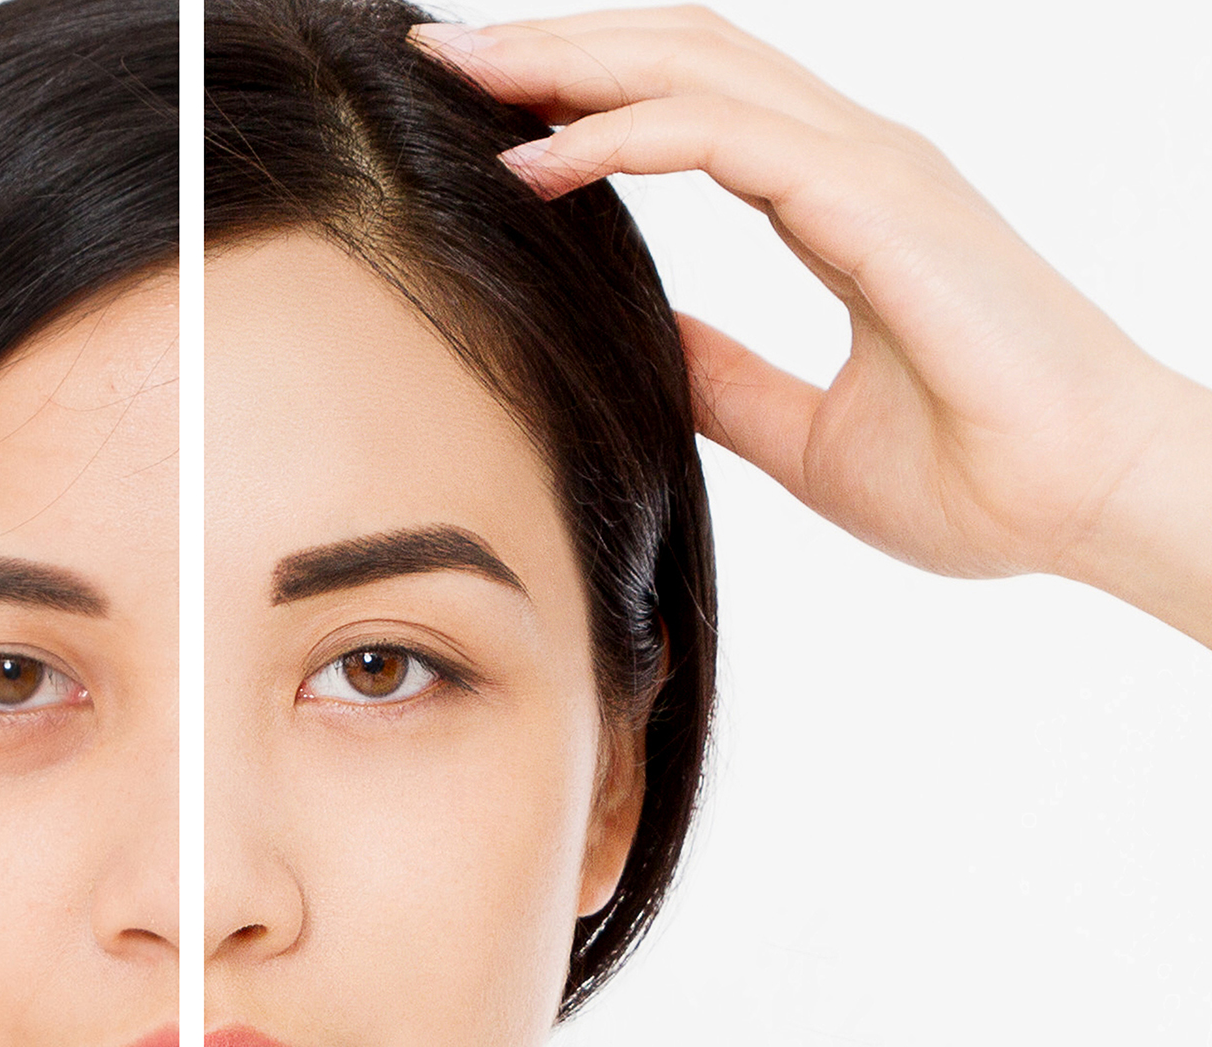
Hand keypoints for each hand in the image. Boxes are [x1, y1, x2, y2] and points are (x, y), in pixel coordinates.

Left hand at [412, 6, 1211, 644]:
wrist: (1093, 508)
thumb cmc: (978, 477)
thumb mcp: (800, 432)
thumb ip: (723, 378)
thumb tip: (639, 348)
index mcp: (838, 198)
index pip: (690, 102)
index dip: (586, 88)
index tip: (484, 106)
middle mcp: (852, 159)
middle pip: (680, 55)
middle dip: (556, 46)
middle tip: (444, 53)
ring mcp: (872, 170)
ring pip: (693, 71)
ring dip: (569, 65)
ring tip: (464, 75)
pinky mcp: (881, 205)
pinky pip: (726, 141)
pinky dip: (623, 137)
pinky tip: (538, 162)